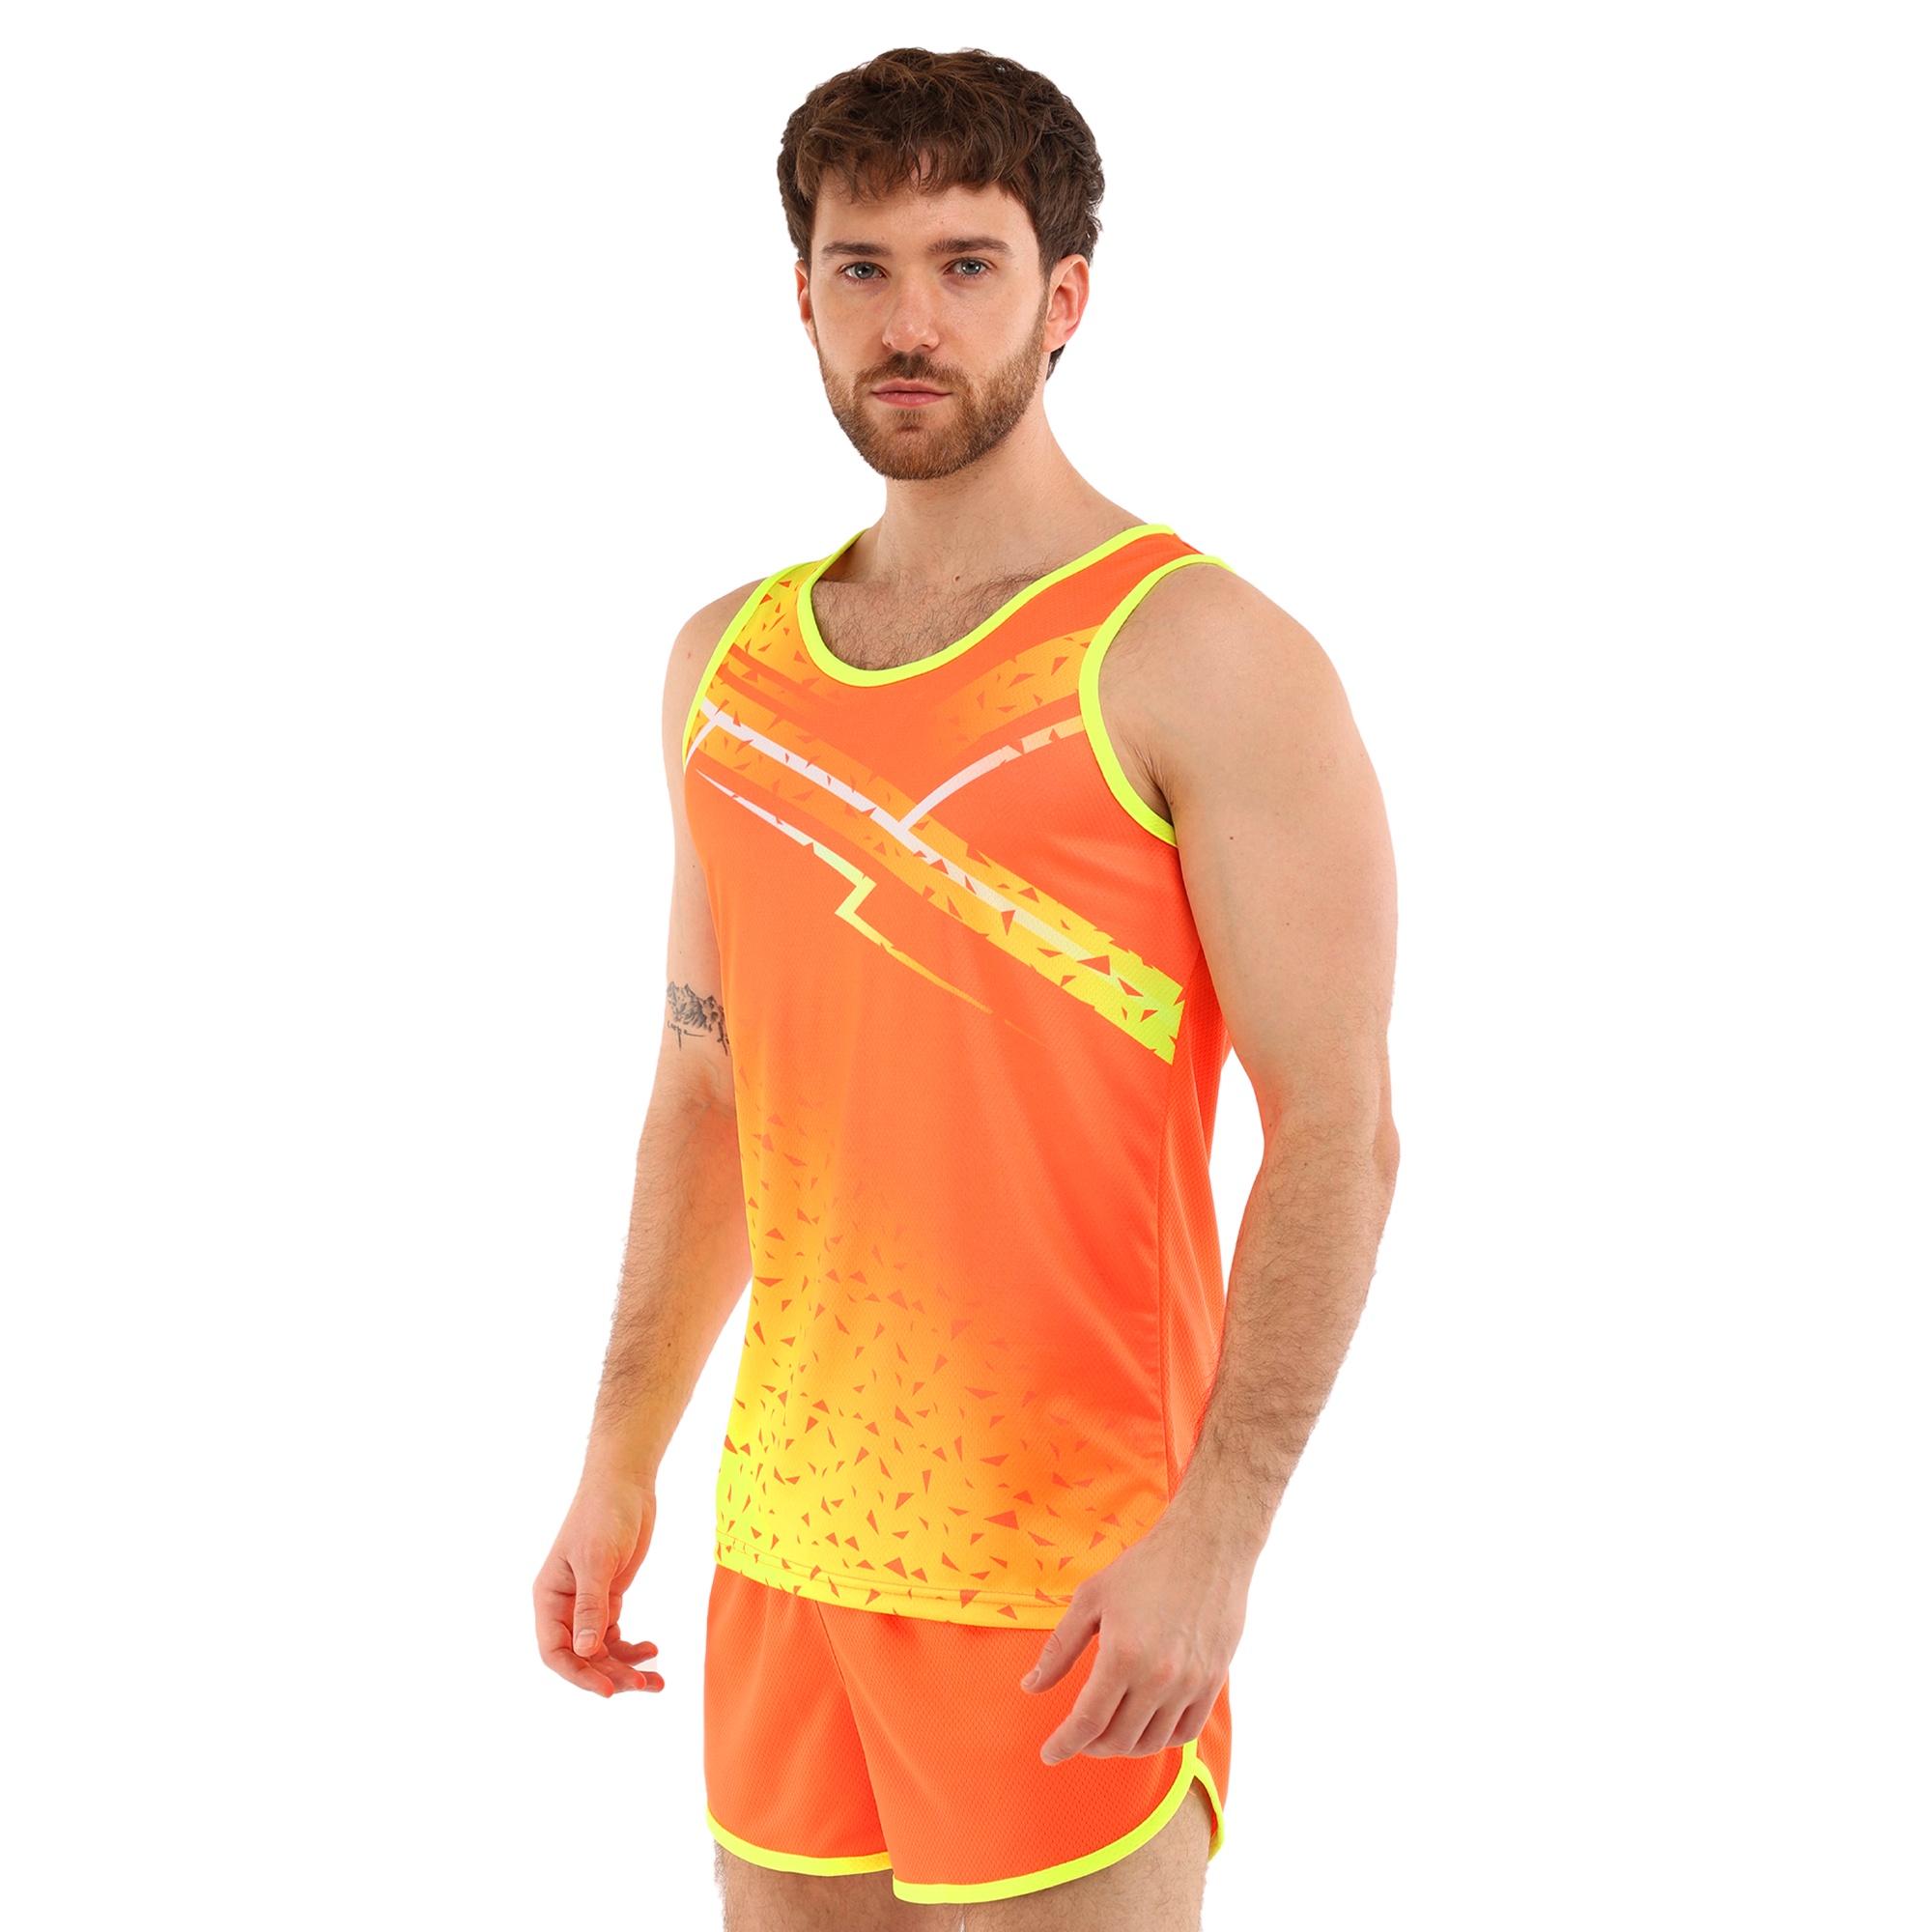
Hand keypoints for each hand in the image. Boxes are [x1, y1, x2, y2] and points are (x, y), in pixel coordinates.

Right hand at [533, 1474, 663, 1697]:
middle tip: (643, 1684)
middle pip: (581, 1657)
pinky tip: (652, 1650)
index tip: (608, 1689)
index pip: (555, 1651)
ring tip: (656, 1680)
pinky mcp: (609, 1597)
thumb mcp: (597, 1559)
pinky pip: (615, 1636)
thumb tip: (586, 1652)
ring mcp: (587, 1603)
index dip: (578, 1675)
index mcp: (549, 1598)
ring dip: (625, 1667)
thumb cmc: (604, 1513)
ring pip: (601, 1651)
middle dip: (610, 1675)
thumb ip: (591, 1606)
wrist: (626, 1483)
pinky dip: (632, 1648)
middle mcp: (565, 1606)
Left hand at [1020, 1510, 1253, 1763]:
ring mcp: (1189, 1683)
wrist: (1207, 1545)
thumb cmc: (1145, 1567)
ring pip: (1152, 1742)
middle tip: (1079, 1735)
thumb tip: (1031, 1686)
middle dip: (1090, 1745)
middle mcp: (1158, 1677)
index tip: (1049, 1753)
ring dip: (1124, 1746)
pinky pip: (1186, 1732)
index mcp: (1121, 1655)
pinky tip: (1146, 1725)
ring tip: (1109, 1731)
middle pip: (1118, 1739)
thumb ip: (1060, 1648)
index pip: (1087, 1721)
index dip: (1064, 1744)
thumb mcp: (1091, 1598)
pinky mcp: (1213, 1681)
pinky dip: (1161, 1739)